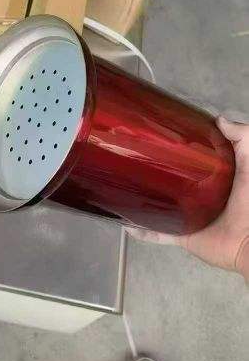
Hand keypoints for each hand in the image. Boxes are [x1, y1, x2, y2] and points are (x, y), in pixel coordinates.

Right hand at [127, 118, 248, 281]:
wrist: (248, 241)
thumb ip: (242, 138)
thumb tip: (219, 119)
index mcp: (215, 179)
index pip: (192, 160)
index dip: (178, 148)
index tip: (159, 134)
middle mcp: (199, 196)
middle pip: (173, 181)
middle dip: (155, 172)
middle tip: (134, 156)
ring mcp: (190, 217)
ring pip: (161, 206)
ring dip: (144, 200)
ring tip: (124, 185)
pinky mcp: (184, 235)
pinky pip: (159, 234)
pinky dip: (143, 231)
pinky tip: (125, 224)